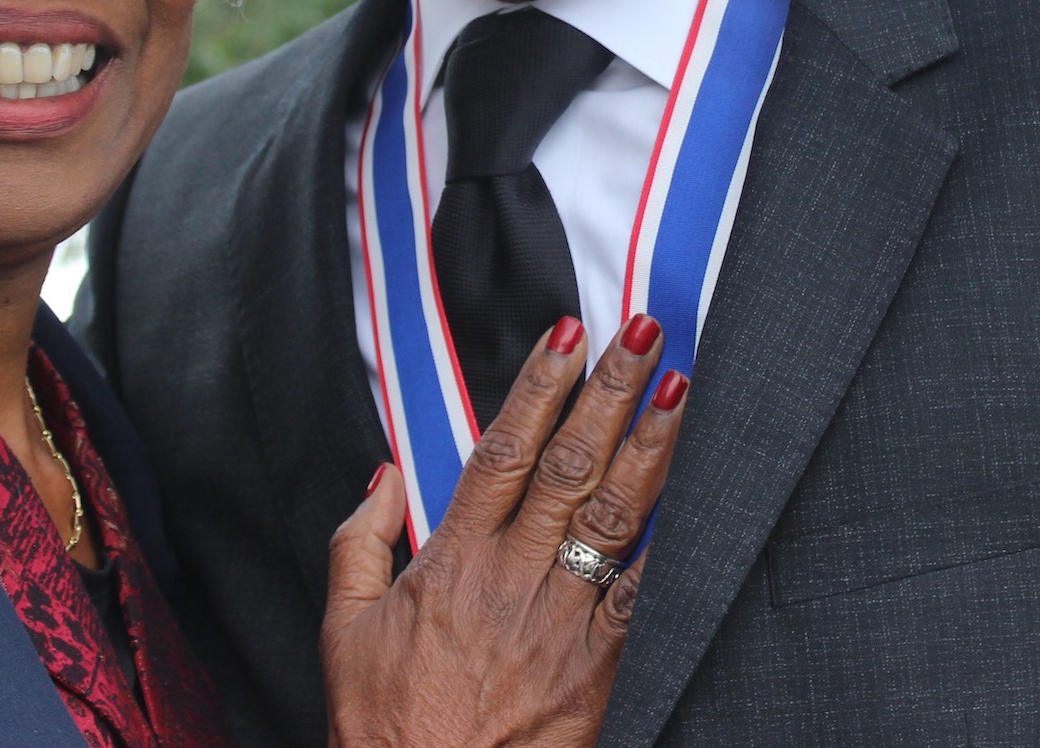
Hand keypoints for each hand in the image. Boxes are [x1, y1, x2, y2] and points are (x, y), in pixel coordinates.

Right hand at [322, 313, 688, 747]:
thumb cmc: (386, 728)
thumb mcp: (344, 631)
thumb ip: (359, 544)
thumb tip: (382, 478)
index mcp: (453, 561)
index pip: (502, 450)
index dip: (537, 385)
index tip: (566, 333)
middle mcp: (512, 579)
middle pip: (568, 465)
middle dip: (608, 391)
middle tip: (641, 331)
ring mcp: (559, 622)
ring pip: (612, 516)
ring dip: (650, 446)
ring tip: (679, 388)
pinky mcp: (596, 668)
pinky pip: (639, 596)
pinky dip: (667, 546)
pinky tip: (694, 499)